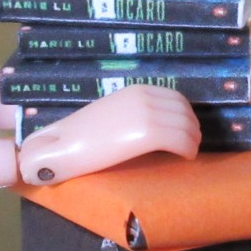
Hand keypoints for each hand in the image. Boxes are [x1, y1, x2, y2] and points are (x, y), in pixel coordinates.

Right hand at [17, 85, 200, 185]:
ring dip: (193, 140)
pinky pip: (182, 140)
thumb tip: (143, 119)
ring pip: (187, 126)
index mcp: (135, 92)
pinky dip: (188, 150)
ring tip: (188, 154)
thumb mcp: (106, 118)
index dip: (185, 116)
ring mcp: (147, 113)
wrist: (58, 149)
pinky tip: (185, 158)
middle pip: (184, 112)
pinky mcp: (148, 132)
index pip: (175, 98)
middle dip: (192, 129)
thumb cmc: (76, 139)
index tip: (184, 133)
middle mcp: (143, 97)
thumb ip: (125, 115)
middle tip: (189, 146)